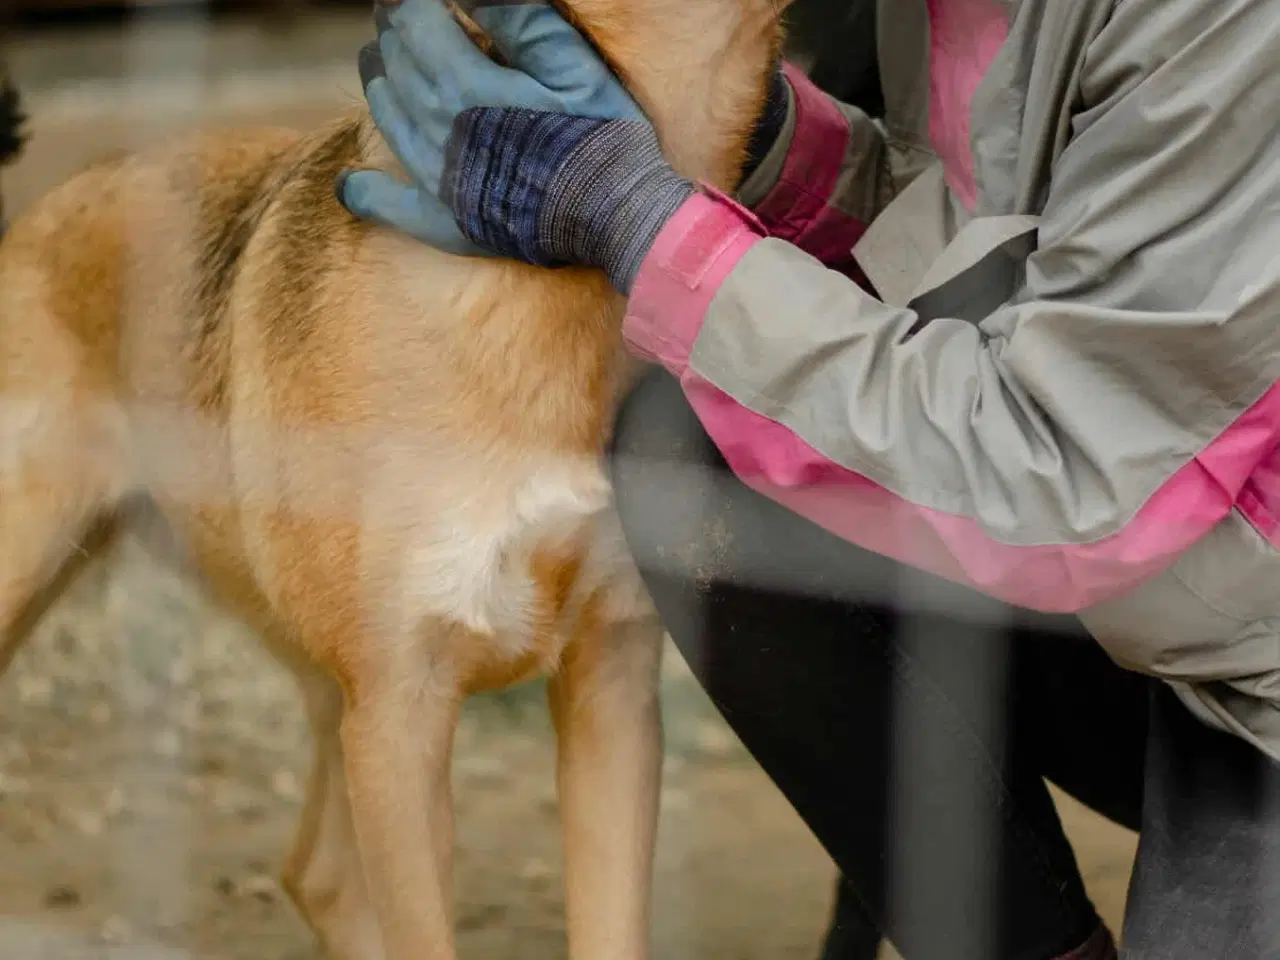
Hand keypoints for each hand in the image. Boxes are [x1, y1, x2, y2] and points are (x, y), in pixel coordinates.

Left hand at [337, 0, 644, 257]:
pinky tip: (351, 185)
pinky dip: (364, 193)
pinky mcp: (444, 223)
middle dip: (393, 31)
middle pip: (395, 63)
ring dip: (378, 80)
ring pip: (385, 116)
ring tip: (380, 61)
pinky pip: (387, 208)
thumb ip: (515, 17)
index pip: (415, 20)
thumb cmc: (602, 135)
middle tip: (398, 16)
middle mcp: (437, 130)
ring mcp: (435, 180)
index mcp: (464, 85)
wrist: (616, 218)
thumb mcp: (569, 62)